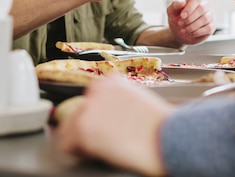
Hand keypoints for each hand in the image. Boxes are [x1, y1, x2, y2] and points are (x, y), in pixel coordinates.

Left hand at [58, 76, 172, 176]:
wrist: (169, 137)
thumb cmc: (162, 126)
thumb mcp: (139, 102)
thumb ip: (120, 102)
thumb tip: (110, 116)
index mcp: (112, 81)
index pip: (91, 98)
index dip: (97, 116)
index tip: (104, 126)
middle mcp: (97, 90)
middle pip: (79, 112)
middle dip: (90, 127)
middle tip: (106, 140)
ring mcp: (88, 108)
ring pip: (69, 128)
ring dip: (82, 139)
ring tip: (104, 148)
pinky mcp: (82, 128)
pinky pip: (66, 145)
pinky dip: (77, 152)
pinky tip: (96, 154)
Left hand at [166, 0, 214, 45]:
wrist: (179, 33)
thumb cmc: (177, 19)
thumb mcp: (171, 12)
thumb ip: (175, 5)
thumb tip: (183, 3)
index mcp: (194, 0)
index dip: (189, 8)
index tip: (182, 16)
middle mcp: (204, 6)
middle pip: (202, 9)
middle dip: (189, 18)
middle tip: (180, 24)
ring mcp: (209, 16)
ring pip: (205, 19)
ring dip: (192, 26)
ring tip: (184, 30)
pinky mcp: (212, 26)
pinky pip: (208, 28)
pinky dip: (197, 32)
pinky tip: (191, 33)